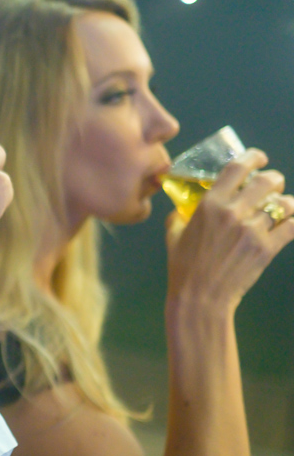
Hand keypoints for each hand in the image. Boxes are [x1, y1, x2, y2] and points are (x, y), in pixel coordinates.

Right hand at [166, 149, 293, 309]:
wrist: (199, 298)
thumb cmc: (182, 267)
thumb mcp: (173, 236)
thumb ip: (180, 216)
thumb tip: (184, 207)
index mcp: (210, 205)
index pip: (237, 168)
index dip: (253, 157)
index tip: (258, 158)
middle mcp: (234, 212)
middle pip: (267, 181)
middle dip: (273, 179)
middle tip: (271, 185)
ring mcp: (253, 230)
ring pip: (285, 204)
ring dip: (285, 203)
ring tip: (281, 208)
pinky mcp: (267, 248)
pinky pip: (292, 226)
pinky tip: (290, 223)